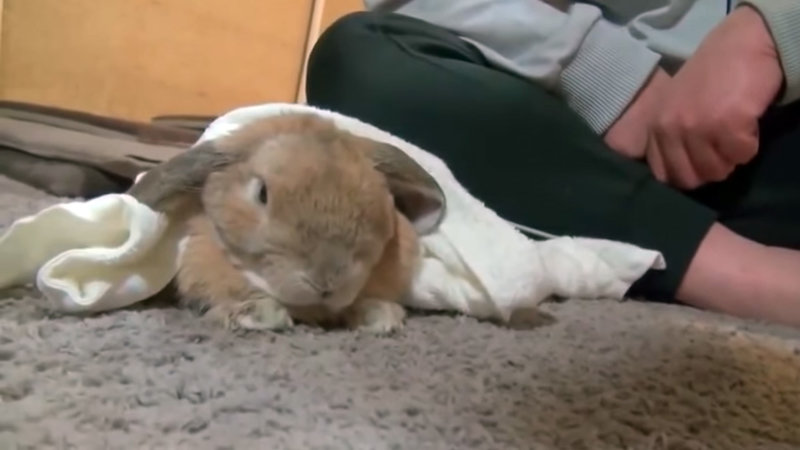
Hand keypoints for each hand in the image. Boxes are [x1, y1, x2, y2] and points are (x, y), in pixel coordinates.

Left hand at [605, 6, 783, 189]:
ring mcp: (698, 127)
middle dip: (709, 170)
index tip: (699, 162)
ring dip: (730, 157)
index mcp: (656, 126)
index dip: (685, 174)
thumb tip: (676, 175)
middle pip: (690, 178)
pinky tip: (746, 123)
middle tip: (721, 148)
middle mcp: (672, 128)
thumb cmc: (709, 76)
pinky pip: (741, 155)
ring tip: (733, 132)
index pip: (662, 174)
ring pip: (717, 171)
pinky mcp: (728, 125)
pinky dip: (749, 145)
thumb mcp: (673, 106)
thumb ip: (670, 137)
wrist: (741, 45)